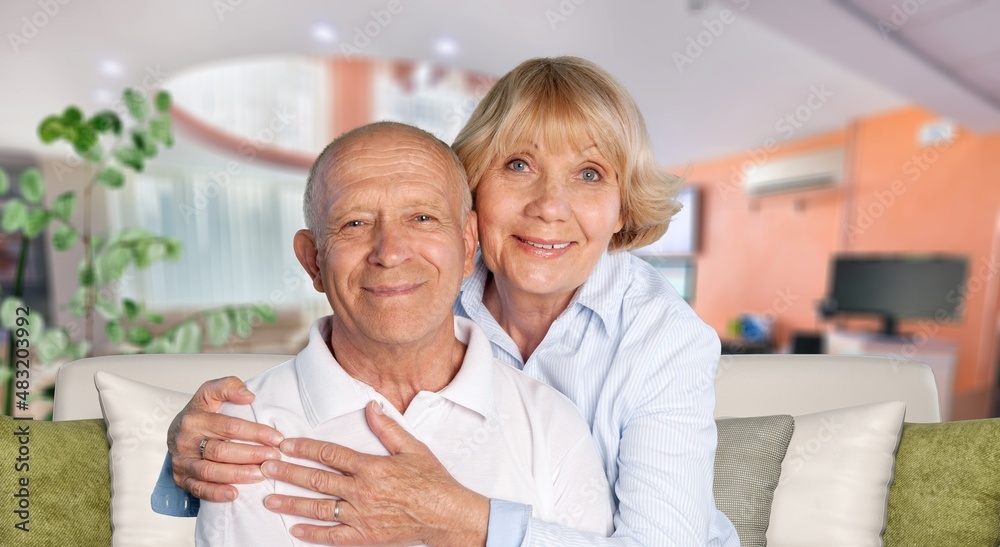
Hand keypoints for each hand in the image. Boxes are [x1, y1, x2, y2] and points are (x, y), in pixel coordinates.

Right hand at [168, 376, 284, 501]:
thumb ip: (228, 386)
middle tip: (273, 459)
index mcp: (194, 418)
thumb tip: (248, 396)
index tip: (277, 438)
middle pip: (221, 451)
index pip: (229, 426)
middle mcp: (186, 441)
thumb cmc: (200, 413)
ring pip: (210, 471)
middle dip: (251, 455)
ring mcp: (182, 461)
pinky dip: (216, 493)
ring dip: (237, 475)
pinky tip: (235, 493)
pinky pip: (197, 489)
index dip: (255, 433)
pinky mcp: (180, 478)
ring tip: (260, 475)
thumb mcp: (210, 392)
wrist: (176, 432)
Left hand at [261, 401, 488, 545]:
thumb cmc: (432, 481)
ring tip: (269, 499)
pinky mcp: (365, 536)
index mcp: (371, 467)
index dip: (304, 448)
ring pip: (317, 508)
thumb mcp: (413, 448)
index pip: (329, 453)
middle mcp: (361, 491)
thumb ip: (388, 428)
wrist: (446, 515)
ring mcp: (360, 515)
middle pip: (316, 479)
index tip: (286, 444)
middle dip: (287, 472)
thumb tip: (371, 407)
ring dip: (290, 502)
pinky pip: (332, 536)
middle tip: (266, 468)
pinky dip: (311, 533)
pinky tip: (295, 529)